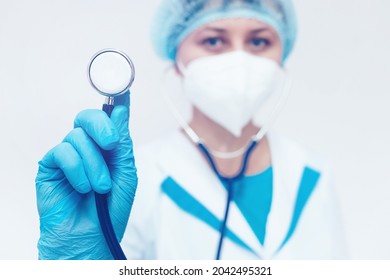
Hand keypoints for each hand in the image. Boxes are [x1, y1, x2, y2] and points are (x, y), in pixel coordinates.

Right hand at [35, 93, 136, 258]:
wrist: (90, 237)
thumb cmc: (109, 208)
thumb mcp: (124, 173)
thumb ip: (121, 142)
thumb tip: (120, 109)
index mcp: (106, 147)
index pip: (108, 117)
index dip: (115, 100)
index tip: (123, 88)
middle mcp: (87, 147)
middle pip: (89, 117)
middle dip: (102, 126)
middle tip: (112, 144)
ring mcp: (67, 155)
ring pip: (78, 137)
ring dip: (94, 164)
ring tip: (100, 187)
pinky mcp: (50, 166)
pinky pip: (63, 152)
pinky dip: (77, 170)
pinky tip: (82, 188)